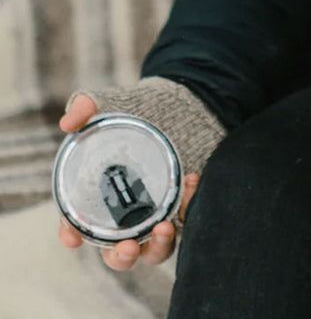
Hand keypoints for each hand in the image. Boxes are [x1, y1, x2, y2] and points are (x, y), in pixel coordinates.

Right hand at [57, 93, 199, 270]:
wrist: (180, 102)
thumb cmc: (137, 110)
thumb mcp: (111, 104)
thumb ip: (87, 107)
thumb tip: (69, 122)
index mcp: (102, 196)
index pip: (80, 226)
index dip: (72, 235)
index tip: (72, 238)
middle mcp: (129, 213)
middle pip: (118, 252)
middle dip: (120, 257)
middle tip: (127, 247)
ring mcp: (158, 211)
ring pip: (155, 248)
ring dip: (159, 246)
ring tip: (164, 227)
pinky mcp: (185, 204)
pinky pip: (188, 219)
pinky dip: (191, 208)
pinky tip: (193, 182)